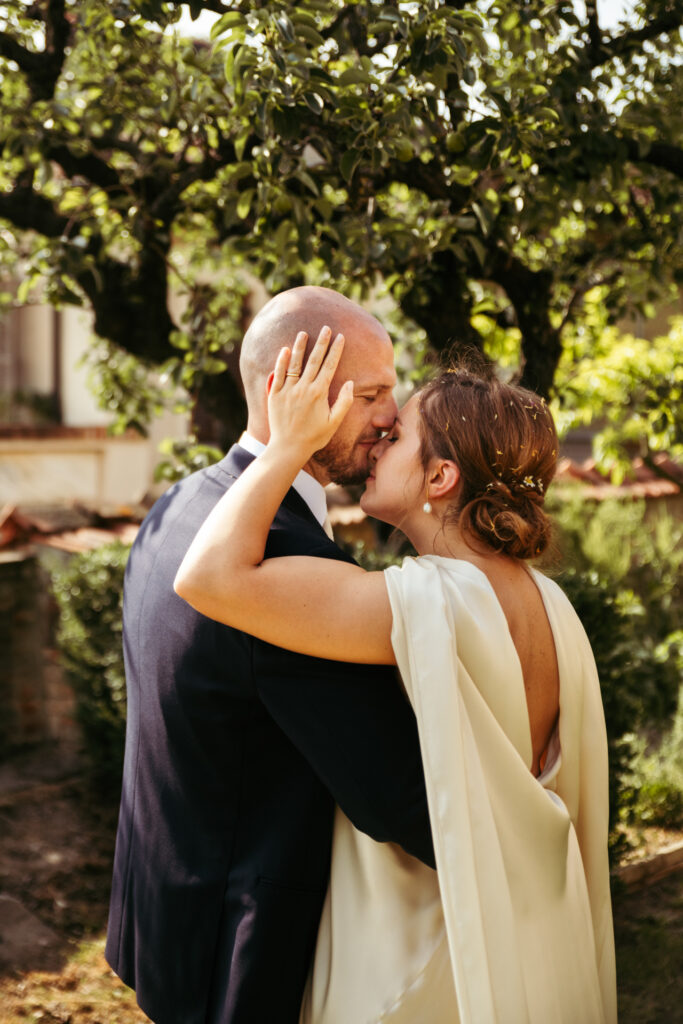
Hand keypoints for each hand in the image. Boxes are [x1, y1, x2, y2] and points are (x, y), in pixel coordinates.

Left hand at [268, 326, 353, 460]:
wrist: (288, 448)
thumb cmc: (314, 437)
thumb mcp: (334, 422)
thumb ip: (344, 402)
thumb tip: (351, 383)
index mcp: (319, 393)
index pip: (330, 366)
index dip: (336, 350)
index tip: (340, 336)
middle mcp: (303, 388)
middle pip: (314, 360)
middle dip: (322, 342)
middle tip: (326, 328)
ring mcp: (288, 390)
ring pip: (295, 363)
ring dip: (300, 346)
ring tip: (303, 333)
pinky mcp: (275, 394)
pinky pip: (278, 373)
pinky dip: (281, 361)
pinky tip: (285, 350)